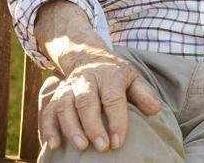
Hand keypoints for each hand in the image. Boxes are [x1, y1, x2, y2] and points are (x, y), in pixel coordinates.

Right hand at [41, 47, 160, 152]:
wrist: (87, 57)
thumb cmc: (115, 75)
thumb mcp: (132, 78)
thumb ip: (143, 94)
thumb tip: (155, 109)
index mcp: (108, 76)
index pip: (112, 99)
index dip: (116, 121)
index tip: (118, 142)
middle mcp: (85, 80)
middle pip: (85, 101)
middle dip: (92, 125)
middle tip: (101, 147)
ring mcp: (68, 87)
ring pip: (64, 106)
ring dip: (70, 127)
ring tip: (81, 147)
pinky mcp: (56, 96)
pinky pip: (48, 111)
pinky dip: (48, 128)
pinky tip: (53, 145)